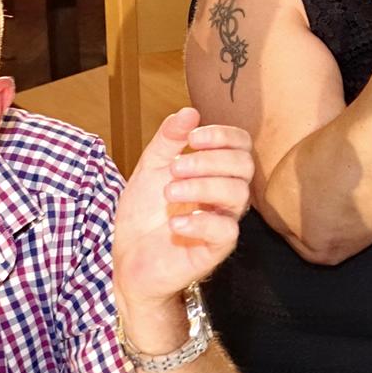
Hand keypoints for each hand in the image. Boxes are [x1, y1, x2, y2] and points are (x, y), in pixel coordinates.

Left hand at [112, 108, 253, 311]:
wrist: (127, 260)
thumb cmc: (144, 215)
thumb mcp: (150, 169)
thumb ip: (168, 140)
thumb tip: (189, 111)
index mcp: (215, 172)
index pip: (241, 145)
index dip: (223, 136)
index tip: (192, 138)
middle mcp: (225, 195)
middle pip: (244, 166)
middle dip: (210, 160)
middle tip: (175, 168)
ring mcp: (222, 222)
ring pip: (238, 195)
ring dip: (202, 186)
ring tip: (170, 192)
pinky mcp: (215, 250)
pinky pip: (226, 231)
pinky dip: (201, 222)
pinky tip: (174, 223)